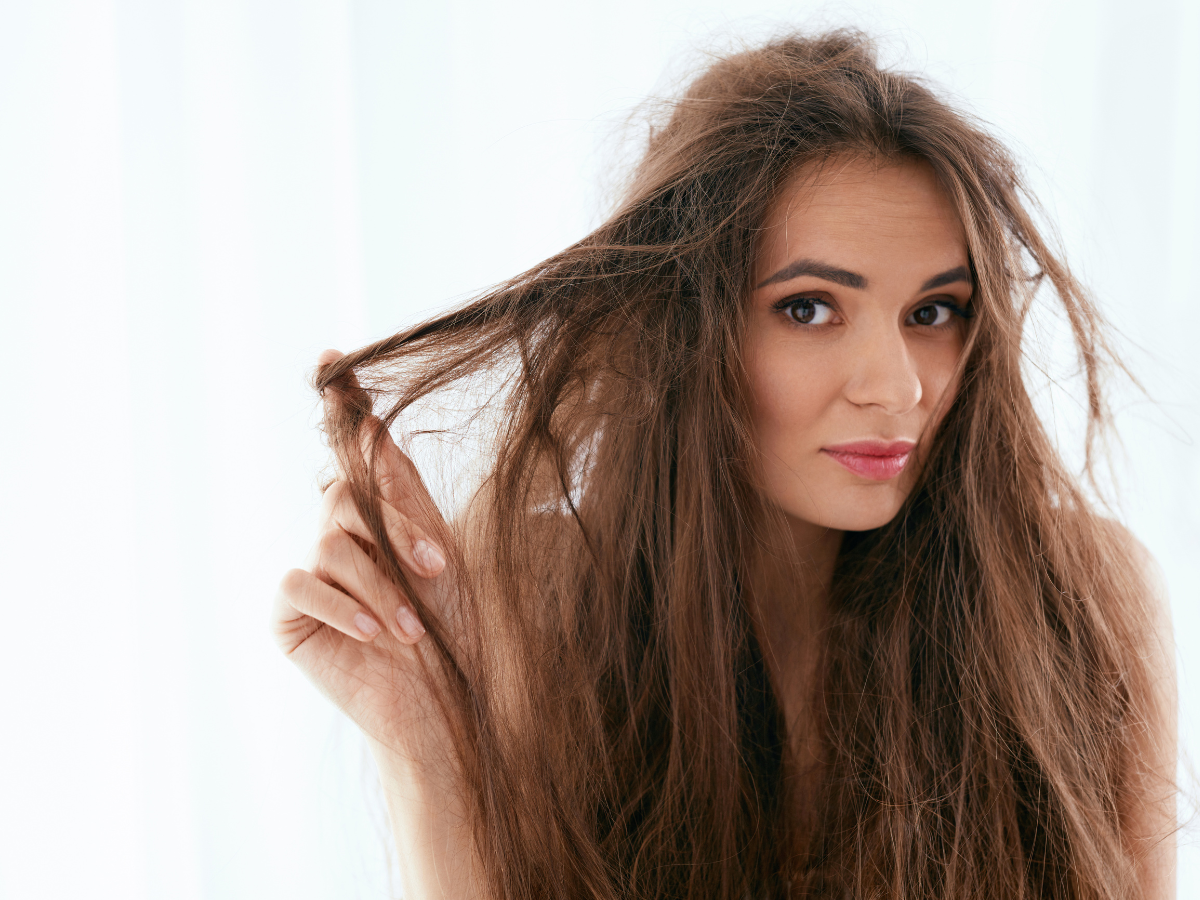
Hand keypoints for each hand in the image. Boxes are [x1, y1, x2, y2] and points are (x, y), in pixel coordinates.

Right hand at [272, 349, 451, 749]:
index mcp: (386, 514)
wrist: (448, 708)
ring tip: (412, 629)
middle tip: (438, 569)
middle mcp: (344, 534)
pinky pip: (301, 584)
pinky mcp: (291, 613)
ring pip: (330, 542)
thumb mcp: (446, 557)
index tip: (336, 356)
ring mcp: (314, 572)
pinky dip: (341, 603)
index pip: (358, 451)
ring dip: (379, 584)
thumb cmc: (461, 636)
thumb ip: (411, 498)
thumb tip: (382, 433)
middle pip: (348, 492)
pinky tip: (372, 632)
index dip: (344, 405)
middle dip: (396, 528)